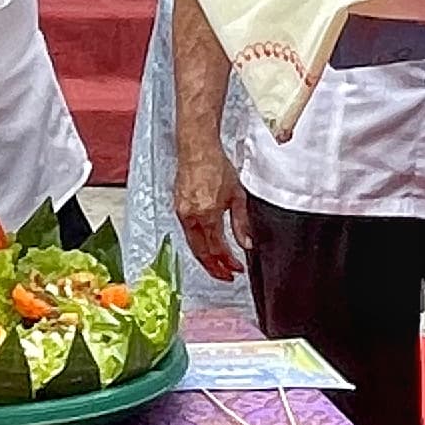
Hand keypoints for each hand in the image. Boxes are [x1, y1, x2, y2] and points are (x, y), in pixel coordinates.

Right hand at [173, 133, 247, 282]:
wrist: (197, 149)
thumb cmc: (216, 166)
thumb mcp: (237, 196)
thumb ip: (242, 224)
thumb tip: (247, 244)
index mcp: (208, 215)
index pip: (217, 249)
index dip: (228, 263)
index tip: (237, 269)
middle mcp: (192, 217)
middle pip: (201, 253)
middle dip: (214, 268)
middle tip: (226, 276)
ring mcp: (182, 213)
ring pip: (193, 245)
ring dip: (206, 258)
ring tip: (218, 265)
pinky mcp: (178, 208)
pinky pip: (188, 233)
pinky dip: (198, 244)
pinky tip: (207, 245)